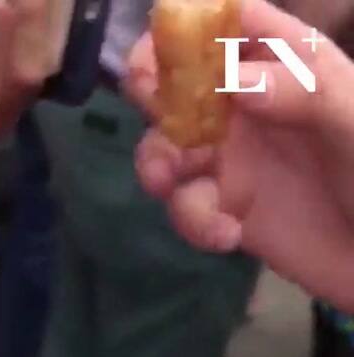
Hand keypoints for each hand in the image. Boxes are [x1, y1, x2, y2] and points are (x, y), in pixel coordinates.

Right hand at [126, 0, 353, 310]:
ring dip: (155, 163)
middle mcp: (247, 106)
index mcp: (285, 65)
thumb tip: (237, 82)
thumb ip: (306, 93)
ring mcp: (230, 160)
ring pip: (166, 148)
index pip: (229, 23)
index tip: (168, 47)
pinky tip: (229, 235)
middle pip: (179, 79)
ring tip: (167, 183)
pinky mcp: (222, 210)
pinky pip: (185, 208)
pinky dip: (194, 222)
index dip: (189, 25)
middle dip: (151, 87)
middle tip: (149, 100)